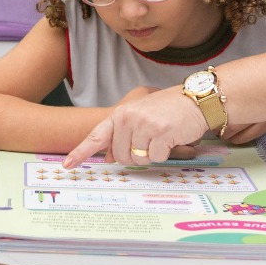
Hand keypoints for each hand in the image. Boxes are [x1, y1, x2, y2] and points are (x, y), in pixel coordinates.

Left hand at [64, 86, 207, 166]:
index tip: (68, 165)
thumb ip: (123, 136)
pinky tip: (172, 138)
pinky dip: (165, 153)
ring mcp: (143, 125)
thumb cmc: (169, 110)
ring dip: (152, 154)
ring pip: (139, 159)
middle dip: (137, 156)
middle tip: (151, 141)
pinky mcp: (160, 133)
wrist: (196, 99)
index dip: (81, 152)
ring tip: (162, 137)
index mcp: (120, 114)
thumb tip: (110, 158)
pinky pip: (156, 158)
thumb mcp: (141, 118)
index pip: (96, 136)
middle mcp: (128, 118)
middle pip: (122, 157)